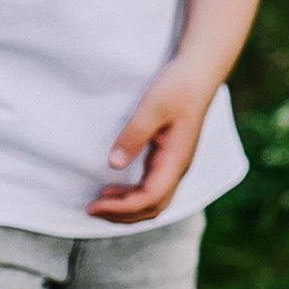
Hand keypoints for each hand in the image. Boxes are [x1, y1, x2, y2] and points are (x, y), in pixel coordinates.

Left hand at [87, 61, 220, 223]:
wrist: (198, 74)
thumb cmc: (177, 87)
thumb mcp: (152, 107)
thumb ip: (133, 136)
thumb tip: (113, 164)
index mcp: (176, 160)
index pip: (150, 198)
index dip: (121, 207)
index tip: (94, 203)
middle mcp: (178, 168)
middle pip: (153, 208)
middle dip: (121, 215)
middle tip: (89, 208)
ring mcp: (175, 165)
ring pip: (153, 202)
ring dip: (126, 208)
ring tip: (98, 201)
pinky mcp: (170, 159)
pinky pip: (152, 190)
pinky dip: (132, 197)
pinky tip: (113, 189)